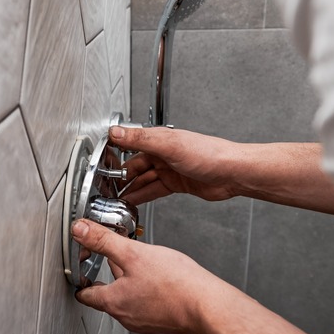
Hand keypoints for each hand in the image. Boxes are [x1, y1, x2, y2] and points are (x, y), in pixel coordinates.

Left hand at [72, 219, 245, 333]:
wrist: (209, 306)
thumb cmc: (176, 285)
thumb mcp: (134, 254)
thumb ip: (104, 241)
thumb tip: (81, 231)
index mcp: (113, 302)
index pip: (85, 295)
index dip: (81, 279)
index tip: (81, 270)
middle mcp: (126, 316)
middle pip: (108, 293)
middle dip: (109, 274)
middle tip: (113, 257)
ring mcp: (145, 321)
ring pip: (129, 297)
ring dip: (129, 280)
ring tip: (140, 263)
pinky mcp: (162, 321)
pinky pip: (147, 303)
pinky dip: (147, 289)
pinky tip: (159, 277)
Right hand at [110, 126, 242, 204]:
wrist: (233, 173)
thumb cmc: (209, 154)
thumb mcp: (169, 145)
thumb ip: (140, 139)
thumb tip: (116, 132)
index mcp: (158, 140)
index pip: (129, 146)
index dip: (114, 156)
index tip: (100, 165)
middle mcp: (162, 154)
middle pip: (134, 167)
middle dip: (120, 178)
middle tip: (106, 189)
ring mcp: (169, 169)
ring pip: (143, 180)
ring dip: (130, 189)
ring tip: (116, 199)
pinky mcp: (177, 183)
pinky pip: (153, 190)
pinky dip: (142, 196)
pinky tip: (134, 201)